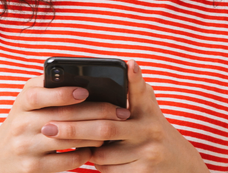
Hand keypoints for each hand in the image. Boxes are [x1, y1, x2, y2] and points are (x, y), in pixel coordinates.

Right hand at [0, 75, 130, 172]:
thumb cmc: (24, 123)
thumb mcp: (28, 104)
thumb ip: (49, 90)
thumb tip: (86, 83)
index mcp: (22, 103)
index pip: (38, 95)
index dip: (62, 93)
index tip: (86, 91)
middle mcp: (21, 124)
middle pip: (62, 117)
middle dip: (96, 113)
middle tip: (120, 112)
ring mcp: (26, 147)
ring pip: (68, 139)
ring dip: (94, 134)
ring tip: (112, 129)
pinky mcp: (33, 168)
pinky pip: (66, 160)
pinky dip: (84, 153)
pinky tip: (95, 147)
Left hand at [43, 61, 209, 172]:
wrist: (179, 165)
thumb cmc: (152, 132)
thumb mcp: (148, 111)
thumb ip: (135, 92)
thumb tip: (127, 64)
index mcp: (149, 112)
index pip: (140, 92)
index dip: (135, 78)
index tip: (128, 64)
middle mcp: (150, 130)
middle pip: (105, 129)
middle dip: (73, 128)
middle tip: (48, 127)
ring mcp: (148, 153)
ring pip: (102, 154)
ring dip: (82, 150)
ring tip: (68, 143)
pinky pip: (108, 171)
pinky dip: (96, 166)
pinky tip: (90, 159)